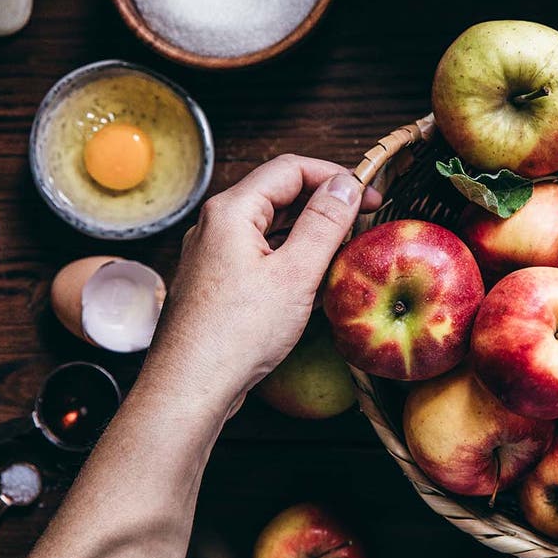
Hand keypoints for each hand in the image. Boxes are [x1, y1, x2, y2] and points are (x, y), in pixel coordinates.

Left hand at [142, 155, 381, 413]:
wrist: (188, 389)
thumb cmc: (237, 335)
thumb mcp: (295, 274)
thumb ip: (324, 223)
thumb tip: (346, 185)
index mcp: (231, 211)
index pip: (291, 168)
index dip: (335, 176)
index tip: (369, 196)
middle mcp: (216, 225)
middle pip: (279, 194)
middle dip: (324, 204)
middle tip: (363, 223)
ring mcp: (213, 254)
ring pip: (270, 226)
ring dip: (309, 232)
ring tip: (344, 252)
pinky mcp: (216, 282)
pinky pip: (260, 254)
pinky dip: (290, 257)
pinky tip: (313, 280)